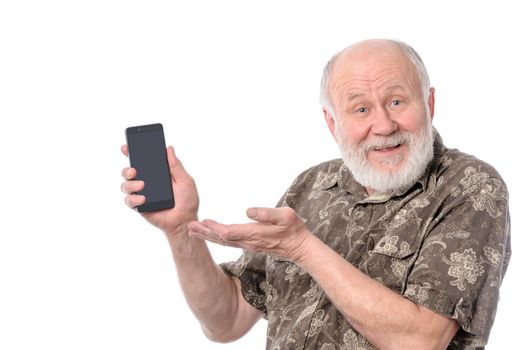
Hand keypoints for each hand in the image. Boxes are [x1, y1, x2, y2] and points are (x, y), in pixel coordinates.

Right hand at [120, 145, 198, 237]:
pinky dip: (134, 198)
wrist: (185, 221)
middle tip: (134, 170)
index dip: (132, 153)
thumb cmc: (187, 201)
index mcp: (157, 174)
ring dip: (130, 184)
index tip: (126, 147)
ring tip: (142, 185)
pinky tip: (143, 199)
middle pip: (129, 172)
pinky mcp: (140, 207)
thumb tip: (169, 148)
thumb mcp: (185, 180)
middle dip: (127, 169)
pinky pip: (129, 201)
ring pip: (126, 186)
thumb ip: (176, 166)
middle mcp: (147, 182)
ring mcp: (142, 194)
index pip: (142, 161)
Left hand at [187, 207, 310, 261]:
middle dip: (204, 232)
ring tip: (193, 230)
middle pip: (221, 238)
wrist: (299, 247)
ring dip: (207, 235)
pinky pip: (228, 242)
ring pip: (222, 241)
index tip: (202, 222)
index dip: (214, 228)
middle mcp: (248, 241)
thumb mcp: (285, 216)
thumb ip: (266, 214)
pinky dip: (216, 237)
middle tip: (189, 226)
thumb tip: (248, 211)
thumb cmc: (293, 229)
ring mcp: (247, 244)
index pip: (229, 232)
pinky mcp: (249, 244)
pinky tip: (209, 234)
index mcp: (254, 234)